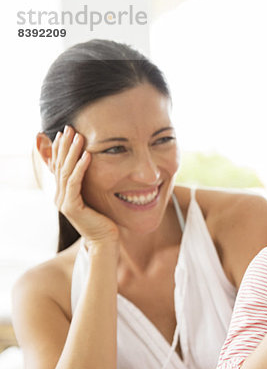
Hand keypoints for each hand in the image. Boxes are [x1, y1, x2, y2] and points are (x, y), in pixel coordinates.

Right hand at [52, 126, 118, 247]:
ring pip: (66, 171)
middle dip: (64, 145)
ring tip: (78, 136)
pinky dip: (81, 168)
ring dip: (72, 152)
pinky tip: (87, 155)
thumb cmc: (105, 218)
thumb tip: (93, 166)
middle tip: (69, 127)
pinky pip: (75, 183)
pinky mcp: (72, 208)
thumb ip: (90, 183)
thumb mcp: (96, 196)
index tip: (66, 132)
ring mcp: (64, 202)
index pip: (59, 165)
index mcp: (64, 193)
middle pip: (60, 165)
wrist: (105, 241)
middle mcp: (60, 196)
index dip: (61, 148)